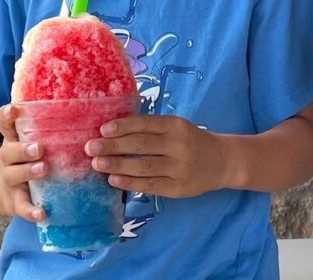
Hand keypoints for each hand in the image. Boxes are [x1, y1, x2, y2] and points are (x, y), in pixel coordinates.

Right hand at [0, 104, 46, 222]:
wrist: (8, 191)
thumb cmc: (32, 157)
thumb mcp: (35, 139)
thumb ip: (51, 125)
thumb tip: (88, 103)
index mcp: (14, 139)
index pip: (4, 124)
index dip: (7, 116)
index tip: (14, 109)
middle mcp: (8, 159)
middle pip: (8, 151)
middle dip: (23, 149)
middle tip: (39, 148)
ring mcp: (11, 180)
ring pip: (13, 175)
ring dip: (28, 172)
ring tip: (43, 169)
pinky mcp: (16, 201)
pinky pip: (22, 206)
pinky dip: (31, 211)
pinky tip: (42, 213)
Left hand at [86, 114, 227, 198]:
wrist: (222, 161)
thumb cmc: (191, 141)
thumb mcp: (177, 128)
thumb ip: (151, 129)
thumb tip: (112, 132)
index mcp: (176, 126)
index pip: (146, 124)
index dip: (123, 126)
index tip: (102, 129)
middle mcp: (178, 145)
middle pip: (141, 144)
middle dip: (113, 146)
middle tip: (90, 147)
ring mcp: (179, 167)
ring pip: (143, 166)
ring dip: (117, 165)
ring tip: (96, 164)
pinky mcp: (178, 187)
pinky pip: (149, 185)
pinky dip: (129, 183)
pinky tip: (113, 179)